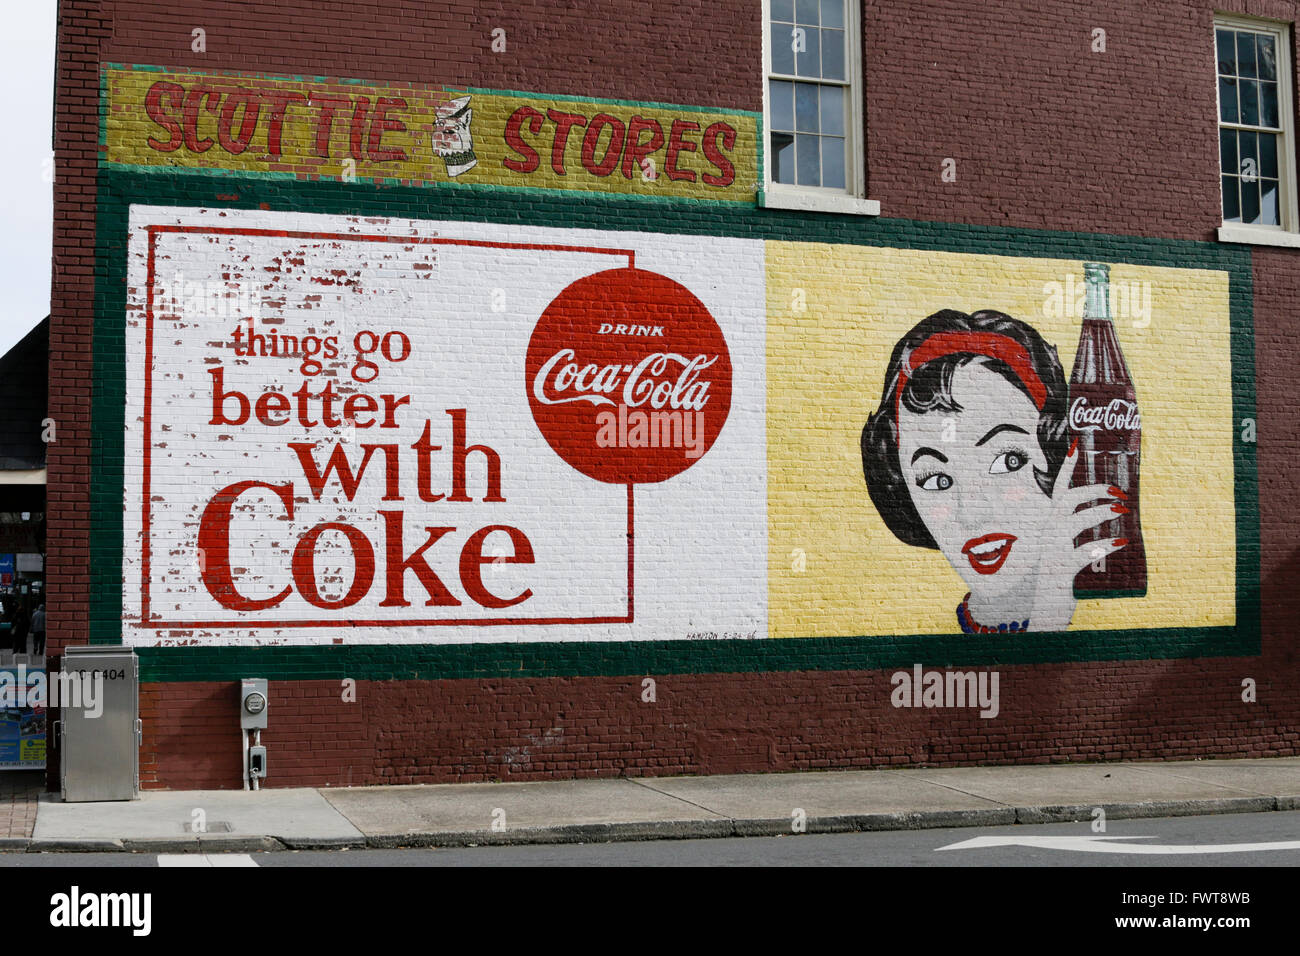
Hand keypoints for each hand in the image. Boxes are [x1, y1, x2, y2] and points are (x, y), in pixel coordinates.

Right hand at [1031, 440, 1128, 628]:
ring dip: (1098, 514)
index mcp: (1049, 526)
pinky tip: (1120, 544)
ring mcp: (1051, 552)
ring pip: (1071, 523)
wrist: (1044, 610)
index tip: (1076, 446)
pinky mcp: (1059, 570)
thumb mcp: (1064, 549)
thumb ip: (1074, 531)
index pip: (1057, 491)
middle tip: (1118, 492)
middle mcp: (1047, 534)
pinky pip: (1080, 554)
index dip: (1065, 468)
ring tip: (1121, 512)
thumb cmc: (1059, 577)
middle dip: (1092, 491)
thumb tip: (1107, 512)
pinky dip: (1101, 547)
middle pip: (1065, 502)